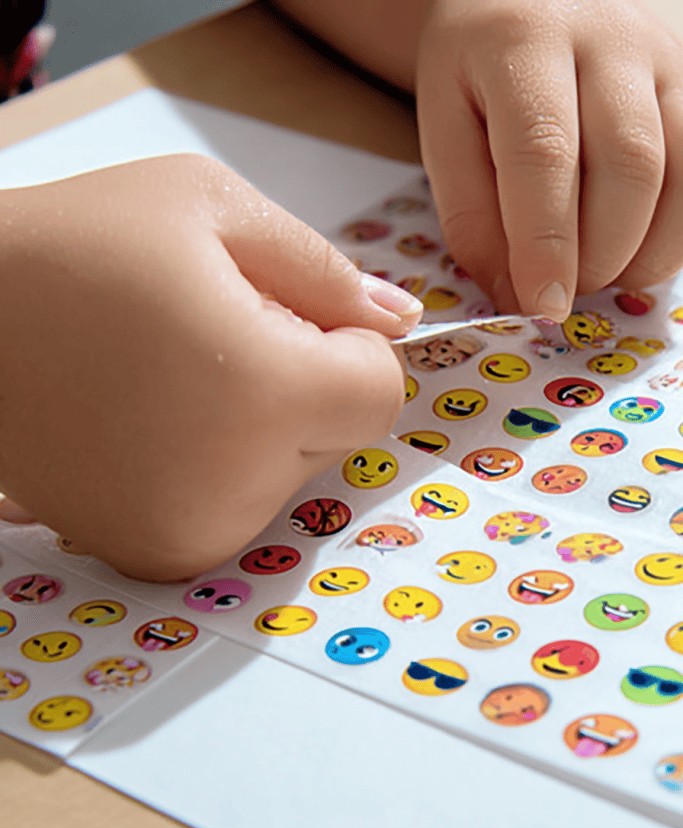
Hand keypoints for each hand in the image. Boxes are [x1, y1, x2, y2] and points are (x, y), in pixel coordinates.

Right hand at [0, 154, 420, 580]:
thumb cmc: (77, 246)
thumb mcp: (212, 209)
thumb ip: (328, 270)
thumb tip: (402, 321)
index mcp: (261, 394)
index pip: (380, 394)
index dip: (345, 346)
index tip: (283, 314)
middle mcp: (233, 488)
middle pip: (337, 439)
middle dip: (301, 386)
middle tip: (211, 338)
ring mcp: (192, 534)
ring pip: (289, 478)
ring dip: (259, 429)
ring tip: (172, 378)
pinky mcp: (156, 555)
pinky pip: (238, 510)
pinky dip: (218, 470)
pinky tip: (154, 423)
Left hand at [416, 0, 682, 318]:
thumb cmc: (480, 70)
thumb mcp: (445, 128)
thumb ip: (470, 214)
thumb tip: (515, 296)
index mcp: (523, 42)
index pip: (544, 151)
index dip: (547, 242)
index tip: (543, 304)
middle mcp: (608, 37)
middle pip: (629, 162)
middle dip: (600, 253)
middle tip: (567, 291)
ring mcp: (666, 53)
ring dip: (648, 248)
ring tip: (603, 274)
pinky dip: (677, 227)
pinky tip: (640, 247)